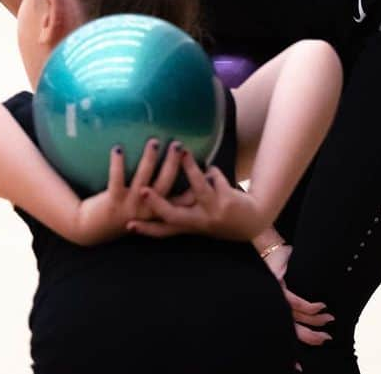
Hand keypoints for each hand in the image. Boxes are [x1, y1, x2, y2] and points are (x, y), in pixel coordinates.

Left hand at [70, 138, 183, 243]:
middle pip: (165, 183)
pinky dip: (118, 164)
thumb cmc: (121, 212)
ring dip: (149, 159)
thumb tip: (181, 176)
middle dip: (173, 164)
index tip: (203, 166)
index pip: (182, 199)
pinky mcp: (113, 202)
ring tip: (154, 142)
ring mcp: (130, 207)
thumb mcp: (146, 209)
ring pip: (143, 178)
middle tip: (178, 145)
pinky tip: (118, 149)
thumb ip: (163, 197)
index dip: (192, 184)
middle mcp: (147, 210)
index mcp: (158, 212)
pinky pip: (116, 179)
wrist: (92, 230)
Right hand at [129, 151, 268, 240]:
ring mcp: (212, 211)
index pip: (162, 230)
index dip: (145, 228)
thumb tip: (153, 188)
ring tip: (179, 149)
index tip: (128, 225)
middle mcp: (198, 222)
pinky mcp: (226, 200)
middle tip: (142, 190)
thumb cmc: (216, 216)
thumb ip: (178, 207)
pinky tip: (211, 169)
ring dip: (189, 167)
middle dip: (158, 203)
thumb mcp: (197, 219)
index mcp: (187, 227)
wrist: (251, 222)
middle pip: (174, 214)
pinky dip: (211, 171)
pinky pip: (214, 177)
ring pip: (198, 188)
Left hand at [260, 241, 333, 346]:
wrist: (266, 246)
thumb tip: (316, 310)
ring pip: (297, 317)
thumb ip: (294, 297)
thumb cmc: (275, 264)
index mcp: (273, 306)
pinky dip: (310, 307)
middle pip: (292, 329)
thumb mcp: (283, 282)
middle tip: (327, 338)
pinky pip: (296, 303)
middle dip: (310, 337)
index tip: (299, 366)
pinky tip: (321, 307)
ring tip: (330, 319)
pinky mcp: (277, 285)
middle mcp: (272, 304)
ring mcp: (274, 295)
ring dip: (316, 320)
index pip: (283, 331)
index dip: (290, 351)